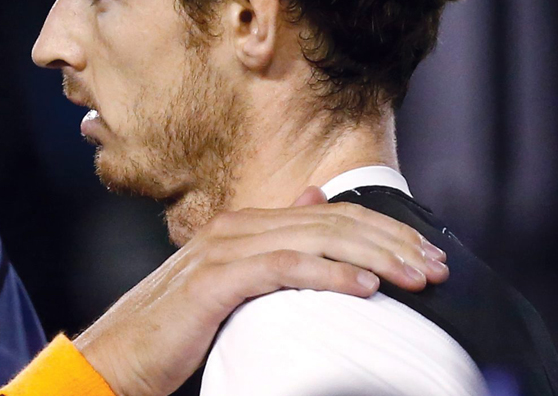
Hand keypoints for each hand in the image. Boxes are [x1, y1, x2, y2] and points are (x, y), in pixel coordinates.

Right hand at [73, 187, 449, 395]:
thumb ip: (274, 245)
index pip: (330, 213)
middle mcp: (235, 227)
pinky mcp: (215, 280)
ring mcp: (223, 249)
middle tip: (436, 268)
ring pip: (313, 238)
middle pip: (330, 221)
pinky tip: (363, 288)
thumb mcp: (233, 284)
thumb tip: (315, 198)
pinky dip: (327, 274)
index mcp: (243, 225)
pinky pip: (282, 268)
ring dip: (373, 256)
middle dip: (392, 242)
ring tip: (414, 278)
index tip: (427, 256)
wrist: (120, 357)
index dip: (384, 230)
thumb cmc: (177, 331)